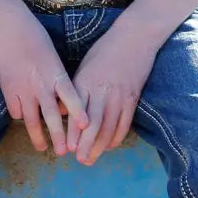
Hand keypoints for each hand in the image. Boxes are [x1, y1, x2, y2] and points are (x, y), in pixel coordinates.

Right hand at [0, 9, 87, 154]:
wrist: (8, 24)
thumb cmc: (34, 35)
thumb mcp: (51, 55)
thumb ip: (56, 76)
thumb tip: (60, 95)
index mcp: (56, 72)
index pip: (70, 96)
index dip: (78, 112)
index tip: (86, 127)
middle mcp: (41, 83)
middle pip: (51, 115)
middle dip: (58, 136)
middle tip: (64, 152)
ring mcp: (23, 88)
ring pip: (31, 119)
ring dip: (37, 136)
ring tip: (42, 148)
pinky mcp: (7, 88)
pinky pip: (15, 110)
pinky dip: (20, 115)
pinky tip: (23, 118)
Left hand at [67, 27, 156, 165]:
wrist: (134, 37)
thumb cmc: (105, 50)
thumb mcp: (84, 67)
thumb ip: (75, 89)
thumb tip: (62, 111)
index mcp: (86, 82)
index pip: (78, 112)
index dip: (73, 133)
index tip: (67, 148)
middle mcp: (102, 91)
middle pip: (93, 124)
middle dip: (86, 145)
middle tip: (80, 159)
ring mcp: (119, 95)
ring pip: (109, 127)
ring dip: (100, 146)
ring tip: (92, 159)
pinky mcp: (133, 98)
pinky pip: (125, 123)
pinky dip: (117, 137)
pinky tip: (109, 146)